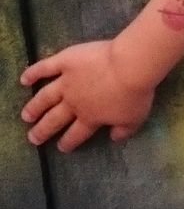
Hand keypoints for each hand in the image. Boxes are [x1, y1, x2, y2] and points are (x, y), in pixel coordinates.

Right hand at [19, 40, 155, 152]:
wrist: (130, 65)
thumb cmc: (135, 92)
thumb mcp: (135, 118)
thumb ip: (123, 130)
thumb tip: (114, 138)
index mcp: (90, 117)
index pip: (75, 134)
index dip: (67, 142)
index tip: (60, 147)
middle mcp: (74, 103)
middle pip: (54, 120)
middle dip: (43, 130)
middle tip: (33, 137)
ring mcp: (68, 82)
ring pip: (46, 97)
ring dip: (34, 107)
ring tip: (25, 115)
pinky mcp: (67, 61)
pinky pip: (46, 67)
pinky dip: (34, 72)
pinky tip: (24, 78)